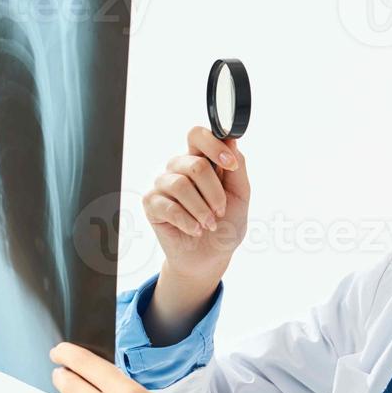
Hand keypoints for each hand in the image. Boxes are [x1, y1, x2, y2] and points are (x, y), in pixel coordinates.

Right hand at [143, 129, 250, 279]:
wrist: (211, 256)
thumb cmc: (226, 223)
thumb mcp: (240, 195)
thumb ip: (237, 168)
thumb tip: (232, 140)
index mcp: (200, 160)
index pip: (198, 135)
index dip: (214, 146)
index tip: (231, 165)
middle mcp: (178, 168)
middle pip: (194, 164)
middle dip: (215, 193)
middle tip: (220, 211)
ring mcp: (163, 184)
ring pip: (181, 185)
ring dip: (202, 209)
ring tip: (209, 224)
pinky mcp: (151, 203)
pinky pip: (168, 206)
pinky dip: (188, 221)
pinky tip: (196, 230)